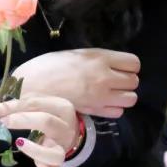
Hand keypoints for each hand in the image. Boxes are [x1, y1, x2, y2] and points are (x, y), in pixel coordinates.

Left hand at [0, 95, 77, 166]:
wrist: (67, 131)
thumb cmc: (47, 115)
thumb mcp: (35, 106)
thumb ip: (16, 105)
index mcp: (60, 107)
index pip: (34, 104)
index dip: (11, 107)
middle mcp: (64, 128)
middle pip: (46, 122)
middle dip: (21, 121)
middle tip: (1, 123)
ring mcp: (63, 148)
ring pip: (55, 153)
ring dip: (35, 150)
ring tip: (19, 143)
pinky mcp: (60, 165)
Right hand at [12, 48, 138, 117]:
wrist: (32, 88)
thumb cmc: (48, 66)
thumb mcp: (75, 54)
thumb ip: (96, 59)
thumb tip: (109, 65)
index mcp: (99, 58)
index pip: (134, 63)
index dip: (128, 65)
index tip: (119, 66)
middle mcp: (105, 77)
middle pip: (134, 81)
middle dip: (126, 80)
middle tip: (113, 80)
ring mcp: (101, 96)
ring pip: (131, 98)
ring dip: (123, 95)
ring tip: (110, 92)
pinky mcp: (94, 111)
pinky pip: (118, 112)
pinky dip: (114, 108)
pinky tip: (102, 103)